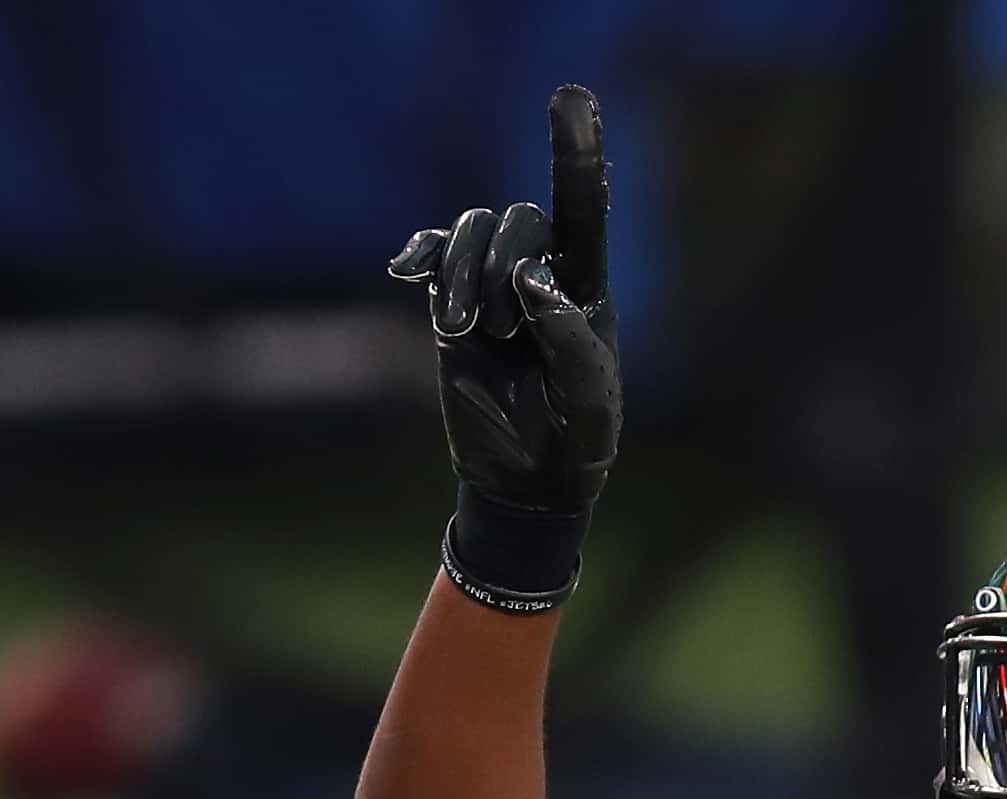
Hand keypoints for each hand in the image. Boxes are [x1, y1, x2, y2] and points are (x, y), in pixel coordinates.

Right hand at [390, 86, 621, 609]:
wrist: (527, 481)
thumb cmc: (574, 440)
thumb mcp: (589, 404)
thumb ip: (570, 343)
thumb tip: (532, 283)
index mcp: (585, 286)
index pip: (582, 208)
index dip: (575, 153)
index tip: (572, 97)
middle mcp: (541, 272)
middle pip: (517, 220)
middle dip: (500, 263)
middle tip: (501, 330)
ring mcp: (493, 286)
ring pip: (472, 232)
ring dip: (463, 270)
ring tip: (464, 330)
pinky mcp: (452, 304)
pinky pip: (434, 254)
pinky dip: (422, 254)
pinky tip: (404, 269)